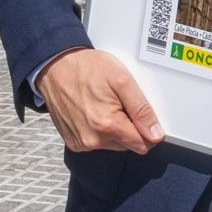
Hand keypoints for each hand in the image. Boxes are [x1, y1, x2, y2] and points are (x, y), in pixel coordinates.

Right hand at [36, 47, 162, 154]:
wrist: (55, 67)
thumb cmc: (86, 69)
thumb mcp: (122, 80)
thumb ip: (142, 109)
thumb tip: (156, 134)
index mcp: (107, 125)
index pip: (143, 144)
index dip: (147, 129)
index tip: (142, 115)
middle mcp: (92, 139)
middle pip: (128, 145)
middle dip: (130, 127)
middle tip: (119, 103)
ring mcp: (81, 142)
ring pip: (114, 144)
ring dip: (115, 128)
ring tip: (105, 104)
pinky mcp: (73, 141)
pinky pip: (97, 142)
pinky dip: (100, 129)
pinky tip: (94, 110)